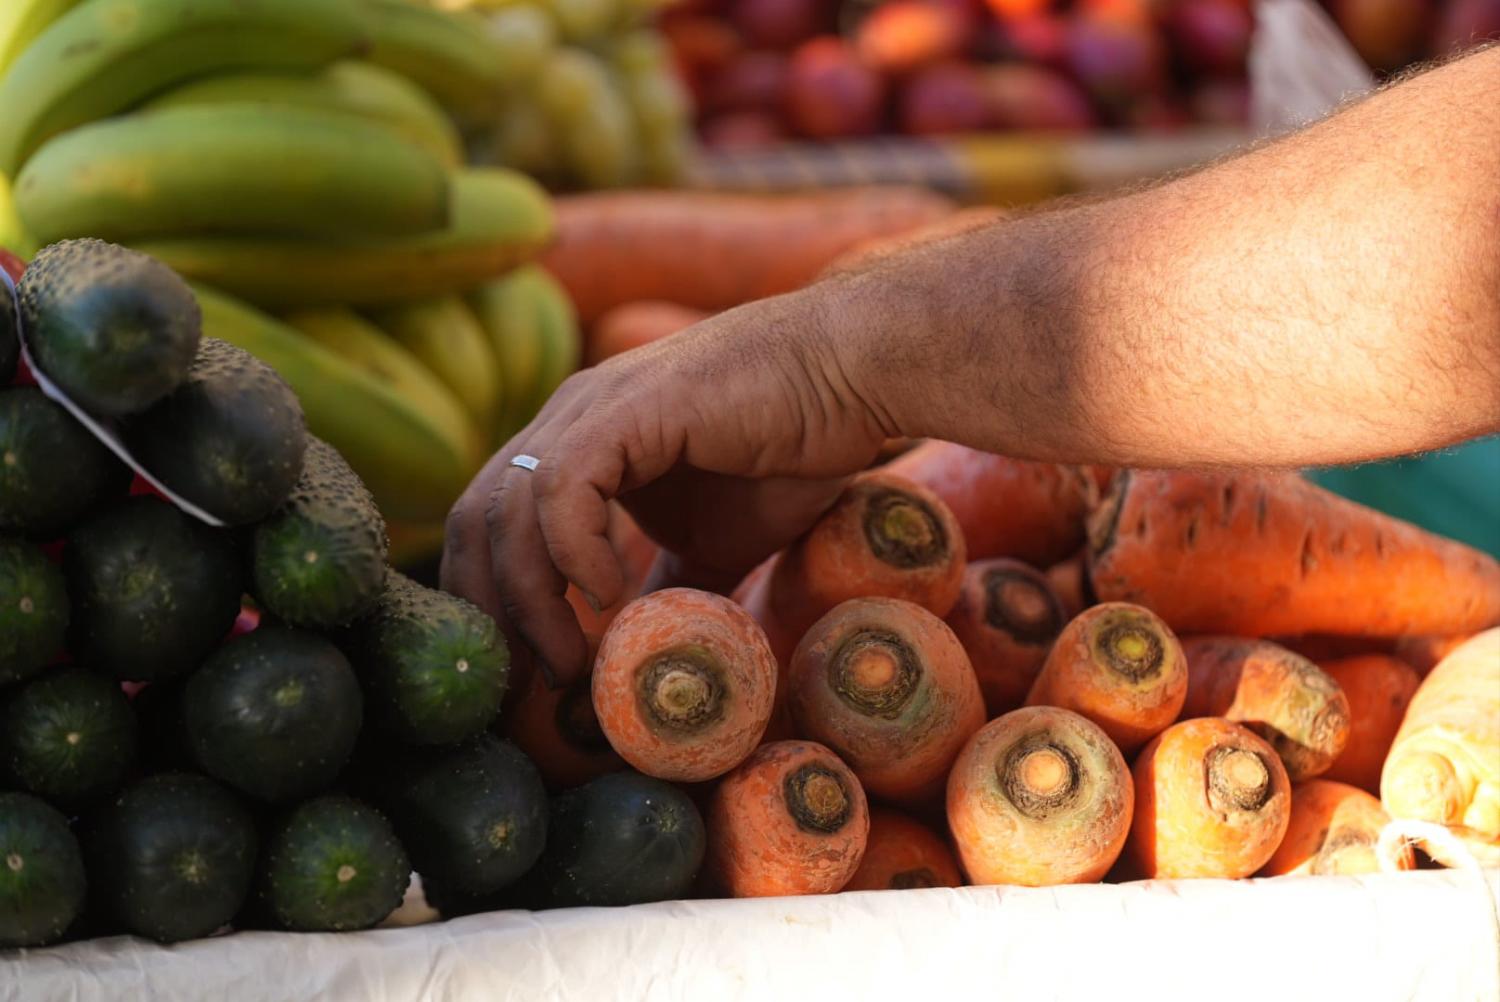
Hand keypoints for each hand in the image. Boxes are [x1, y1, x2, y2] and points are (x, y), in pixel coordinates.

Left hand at [441, 285, 891, 684]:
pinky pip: (565, 487)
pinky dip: (572, 551)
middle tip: (522, 686)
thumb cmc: (791, 448)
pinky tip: (608, 595)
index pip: (489, 524)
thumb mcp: (715, 544)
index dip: (490, 601)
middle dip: (487, 611)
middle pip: (477, 520)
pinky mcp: (628, 409)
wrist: (849, 377)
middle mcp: (566, 420)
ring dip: (530, 601)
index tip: (517, 673)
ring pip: (509, 510)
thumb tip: (642, 656)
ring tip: (569, 661)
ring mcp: (591, 409)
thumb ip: (669, 588)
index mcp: (575, 444)